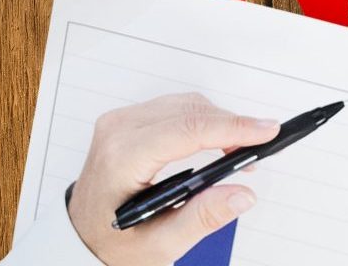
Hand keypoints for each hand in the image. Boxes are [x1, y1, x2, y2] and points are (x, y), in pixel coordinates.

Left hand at [64, 93, 286, 265]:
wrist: (80, 236)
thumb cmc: (112, 242)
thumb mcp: (159, 244)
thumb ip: (201, 218)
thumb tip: (242, 194)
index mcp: (122, 158)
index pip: (186, 130)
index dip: (232, 128)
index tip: (266, 131)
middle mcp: (118, 130)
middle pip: (190, 112)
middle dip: (232, 126)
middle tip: (259, 150)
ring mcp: (121, 121)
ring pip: (186, 104)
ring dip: (218, 122)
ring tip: (239, 152)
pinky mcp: (128, 120)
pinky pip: (175, 107)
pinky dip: (202, 121)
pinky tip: (216, 142)